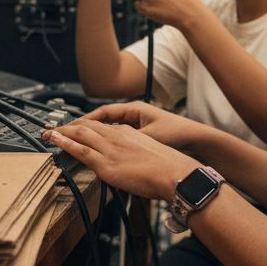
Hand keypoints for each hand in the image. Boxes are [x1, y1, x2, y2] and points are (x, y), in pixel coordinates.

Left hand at [44, 120, 195, 200]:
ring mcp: (110, 149)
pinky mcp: (105, 163)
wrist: (174, 174)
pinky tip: (54, 139)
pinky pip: (80, 150)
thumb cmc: (168, 170)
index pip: (102, 127)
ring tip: (47, 132)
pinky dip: (64, 143)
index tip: (78, 129)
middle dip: (69, 126)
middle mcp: (117, 136)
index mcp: (129, 133)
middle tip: (54, 128)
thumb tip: (129, 167)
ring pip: (80, 134)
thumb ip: (135, 157)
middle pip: (87, 126)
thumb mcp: (150, 155)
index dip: (86, 127)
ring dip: (62, 132)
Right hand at [79, 101, 210, 151]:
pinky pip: (120, 140)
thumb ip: (127, 141)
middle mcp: (135, 117)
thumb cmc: (178, 135)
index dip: (84, 121)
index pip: (103, 113)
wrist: (199, 144)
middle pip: (104, 121)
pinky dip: (110, 145)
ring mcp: (139, 128)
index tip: (69, 129)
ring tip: (79, 145)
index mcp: (134, 110)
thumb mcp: (149, 136)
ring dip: (96, 137)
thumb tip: (106, 146)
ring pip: (111, 131)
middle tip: (67, 135)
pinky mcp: (144, 139)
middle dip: (85, 128)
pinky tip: (104, 155)